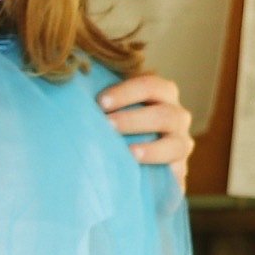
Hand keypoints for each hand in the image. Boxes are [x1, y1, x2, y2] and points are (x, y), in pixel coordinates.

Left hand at [98, 73, 193, 188]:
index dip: (126, 92)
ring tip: (127, 152)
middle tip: (106, 126)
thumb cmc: (117, 127)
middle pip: (163, 114)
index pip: (149, 85)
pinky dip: (157, 168)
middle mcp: (177, 115)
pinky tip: (138, 167)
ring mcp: (182, 143)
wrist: (137, 166)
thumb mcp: (114, 109)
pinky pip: (176, 169)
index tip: (100, 103)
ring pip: (176, 143)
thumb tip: (73, 85)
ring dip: (150, 148)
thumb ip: (104, 99)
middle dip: (132, 120)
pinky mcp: (181, 169)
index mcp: (162, 94)